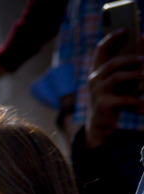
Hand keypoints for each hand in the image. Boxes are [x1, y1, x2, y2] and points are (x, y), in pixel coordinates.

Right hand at [85, 30, 143, 147]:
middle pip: (111, 63)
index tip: (124, 29)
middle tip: (143, 58)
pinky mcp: (103, 104)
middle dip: (129, 59)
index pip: (101, 50)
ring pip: (117, 77)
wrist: (100, 125)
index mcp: (96, 71)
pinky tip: (143, 102)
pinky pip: (124, 98)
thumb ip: (126, 69)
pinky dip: (137, 99)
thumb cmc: (113, 100)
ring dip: (135, 75)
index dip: (111, 38)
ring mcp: (97, 92)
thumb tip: (142, 55)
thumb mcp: (118, 84)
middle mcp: (94, 80)